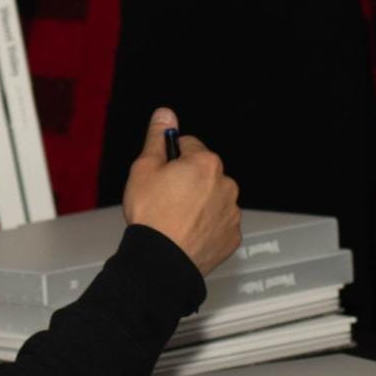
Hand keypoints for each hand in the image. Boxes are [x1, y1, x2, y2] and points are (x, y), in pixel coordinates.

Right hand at [122, 107, 239, 276]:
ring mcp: (231, 212)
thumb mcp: (144, 168)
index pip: (189, 146)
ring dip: (199, 203)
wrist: (162, 261)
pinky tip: (187, 232)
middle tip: (165, 198)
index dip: (171, 159)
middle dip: (188, 180)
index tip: (161, 173)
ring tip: (176, 219)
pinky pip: (219, 223)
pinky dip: (206, 225)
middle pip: (204, 172)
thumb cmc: (152, 216)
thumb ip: (157, 137)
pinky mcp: (232, 236)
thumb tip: (165, 114)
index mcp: (206, 163)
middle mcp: (226, 184)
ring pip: (213, 198)